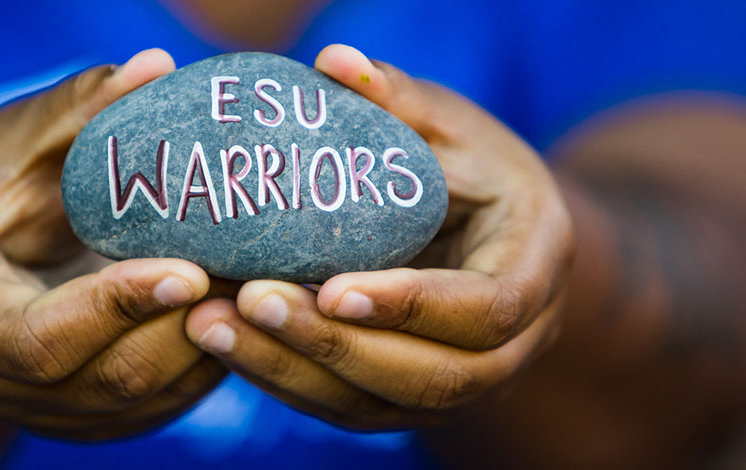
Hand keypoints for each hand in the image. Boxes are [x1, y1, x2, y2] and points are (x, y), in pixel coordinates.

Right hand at [0, 49, 226, 440]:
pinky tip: (235, 310)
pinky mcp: (88, 419)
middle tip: (246, 272)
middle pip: (106, 379)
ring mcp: (42, 411)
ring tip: (253, 288)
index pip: (40, 340)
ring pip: (144, 400)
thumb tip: (154, 68)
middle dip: (182, 325)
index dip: (116, 309)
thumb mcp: (16, 140)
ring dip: (207, 346)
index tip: (188, 267)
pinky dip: (206, 362)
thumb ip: (76, 110)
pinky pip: (159, 407)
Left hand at [185, 44, 572, 428]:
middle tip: (249, 301)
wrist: (493, 233)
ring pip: (380, 404)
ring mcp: (462, 382)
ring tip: (211, 326)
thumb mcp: (451, 127)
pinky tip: (227, 343)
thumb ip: (402, 101)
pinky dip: (285, 379)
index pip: (485, 310)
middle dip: (334, 345)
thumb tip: (336, 63)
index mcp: (534, 269)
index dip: (412, 306)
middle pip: (431, 377)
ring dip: (292, 368)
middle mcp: (512, 345)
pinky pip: (349, 408)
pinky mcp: (409, 398)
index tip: (333, 288)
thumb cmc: (473, 168)